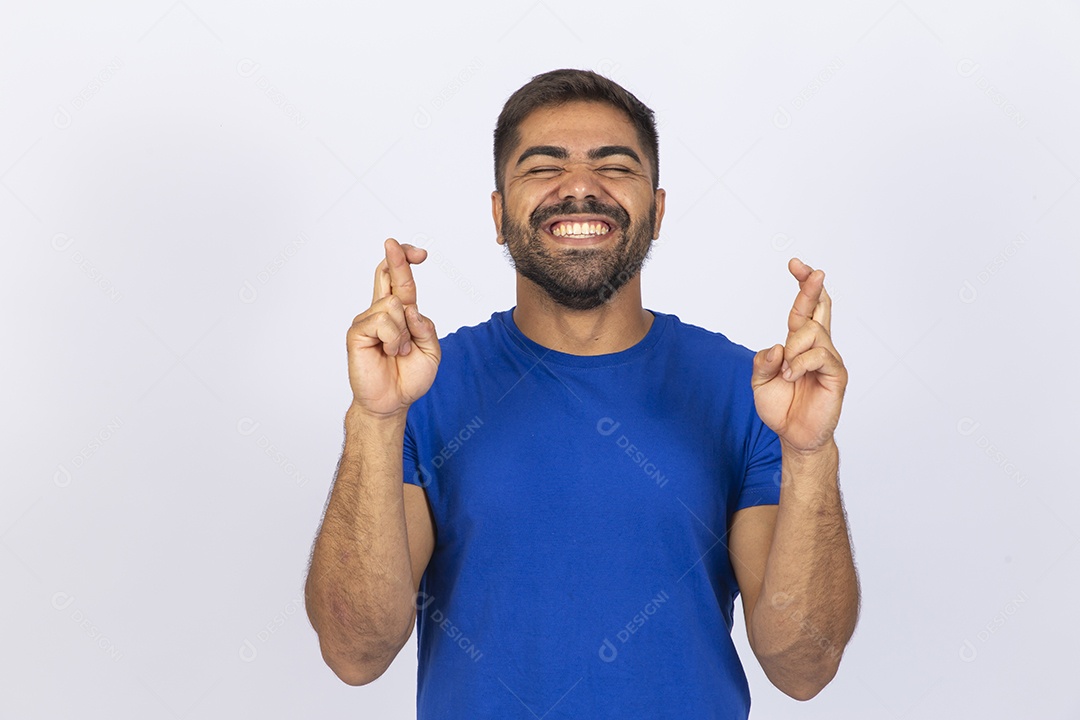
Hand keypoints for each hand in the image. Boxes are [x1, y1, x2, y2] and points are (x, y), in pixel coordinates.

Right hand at [346, 238, 440, 418]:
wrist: (392, 402)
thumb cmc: (409, 377)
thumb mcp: (431, 352)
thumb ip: (426, 328)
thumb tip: (411, 308)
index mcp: (401, 313)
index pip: (400, 280)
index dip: (406, 262)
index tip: (419, 253)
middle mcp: (382, 312)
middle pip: (386, 275)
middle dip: (395, 258)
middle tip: (393, 244)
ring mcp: (368, 320)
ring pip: (393, 304)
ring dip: (403, 332)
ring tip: (398, 351)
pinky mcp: (357, 332)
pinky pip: (382, 321)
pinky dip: (392, 338)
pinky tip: (387, 352)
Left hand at [751, 258, 846, 453]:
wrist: (794, 436)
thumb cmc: (781, 406)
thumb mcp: (760, 382)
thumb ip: (763, 362)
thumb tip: (777, 346)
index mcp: (799, 344)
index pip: (804, 308)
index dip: (803, 286)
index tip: (796, 264)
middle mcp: (817, 346)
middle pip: (819, 308)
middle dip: (813, 287)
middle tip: (812, 271)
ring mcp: (828, 359)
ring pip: (812, 332)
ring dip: (794, 349)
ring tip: (787, 372)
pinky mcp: (836, 375)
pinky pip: (820, 355)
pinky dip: (801, 363)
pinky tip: (793, 376)